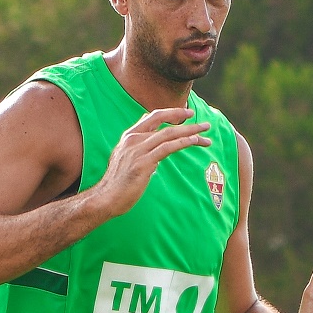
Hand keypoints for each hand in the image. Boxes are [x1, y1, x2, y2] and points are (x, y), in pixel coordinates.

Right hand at [84, 106, 212, 222]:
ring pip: (169, 133)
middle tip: (202, 121)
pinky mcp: (144, 162)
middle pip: (161, 119)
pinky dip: (183, 142)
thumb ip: (139, 150)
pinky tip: (195, 141)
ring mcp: (138, 149)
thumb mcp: (126, 160)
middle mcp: (133, 139)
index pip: (152, 117)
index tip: (185, 114)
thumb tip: (153, 151)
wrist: (106, 198)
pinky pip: (168, 147)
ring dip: (190, 130)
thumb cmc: (118, 183)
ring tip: (206, 130)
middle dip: (182, 116)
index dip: (170, 113)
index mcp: (129, 136)